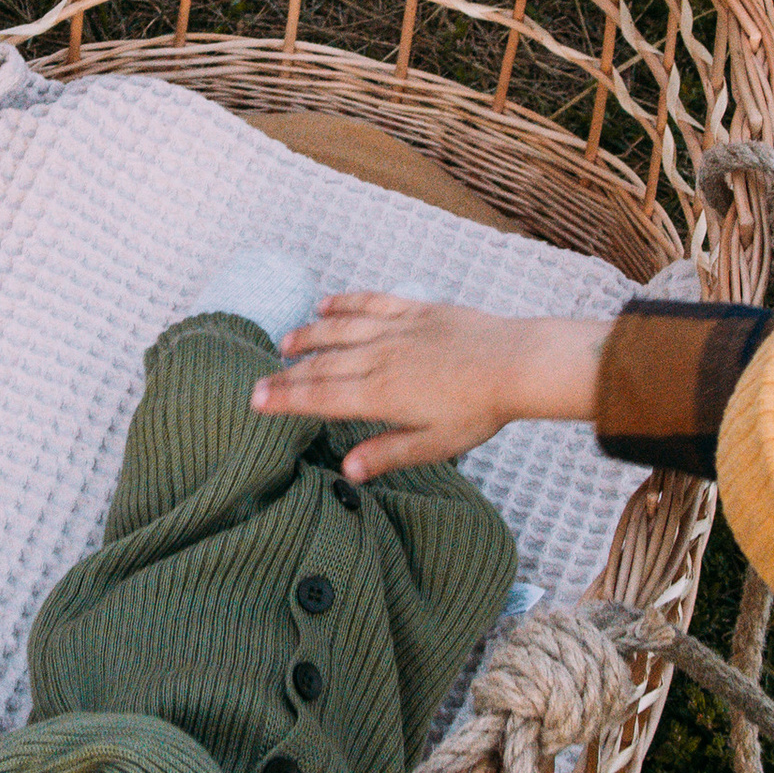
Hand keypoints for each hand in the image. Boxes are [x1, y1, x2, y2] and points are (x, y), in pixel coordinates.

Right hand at [252, 296, 608, 479]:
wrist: (516, 363)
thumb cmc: (480, 410)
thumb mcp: (434, 445)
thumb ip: (388, 454)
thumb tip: (347, 470)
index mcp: (381, 395)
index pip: (320, 397)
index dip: (285, 399)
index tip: (256, 401)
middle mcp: (380, 358)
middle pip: (322, 365)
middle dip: (286, 374)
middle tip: (259, 381)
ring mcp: (396, 330)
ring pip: (340, 330)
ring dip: (309, 336)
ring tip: (285, 343)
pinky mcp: (416, 310)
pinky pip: (371, 302)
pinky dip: (345, 303)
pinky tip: (325, 305)